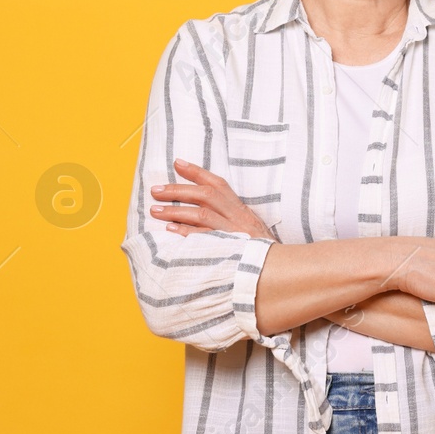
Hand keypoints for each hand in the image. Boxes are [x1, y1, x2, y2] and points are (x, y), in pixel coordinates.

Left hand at [150, 159, 277, 240]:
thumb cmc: (260, 252)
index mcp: (241, 210)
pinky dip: (185, 233)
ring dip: (176, 211)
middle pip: (205, 195)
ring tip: (155, 210)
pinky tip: (170, 231)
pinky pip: (204, 238)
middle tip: (156, 190)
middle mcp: (238, 217)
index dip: (197, 171)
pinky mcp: (229, 249)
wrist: (279, 271)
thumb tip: (203, 210)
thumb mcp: (249, 229)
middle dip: (178, 190)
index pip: (218, 184)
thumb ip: (230, 218)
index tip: (177, 163)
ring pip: (201, 214)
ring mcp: (233, 232)